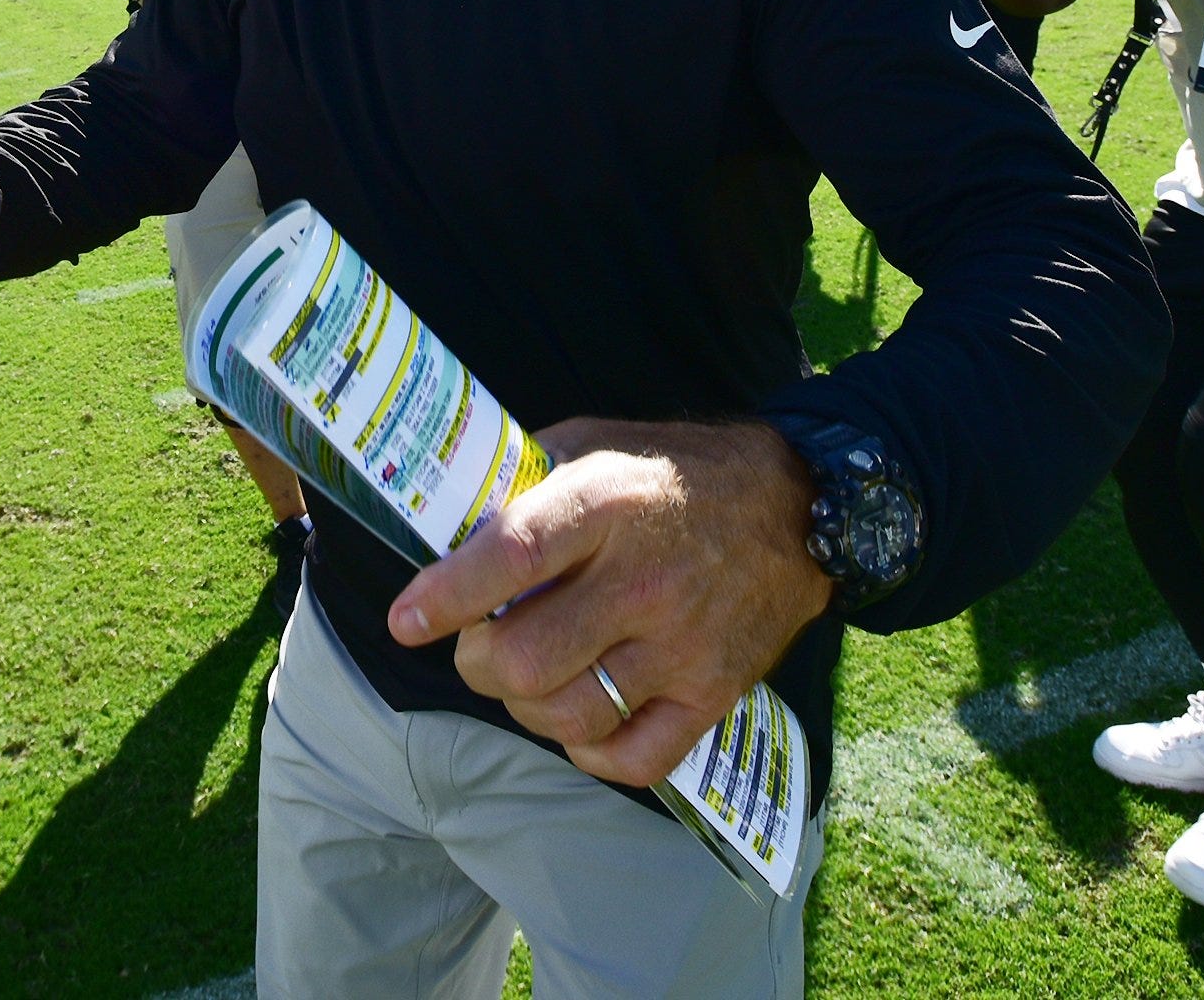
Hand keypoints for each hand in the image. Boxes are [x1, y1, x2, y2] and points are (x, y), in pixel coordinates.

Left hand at [387, 419, 828, 788]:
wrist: (797, 506)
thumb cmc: (674, 474)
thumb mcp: (596, 444)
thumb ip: (527, 479)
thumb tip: (451, 522)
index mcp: (606, 504)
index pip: (513, 556)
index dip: (448, 596)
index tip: (406, 621)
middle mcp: (643, 581)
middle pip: (527, 659)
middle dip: (478, 662)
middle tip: (479, 646)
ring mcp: (682, 645)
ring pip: (570, 715)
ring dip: (525, 708)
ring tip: (527, 680)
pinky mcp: (714, 693)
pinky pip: (632, 759)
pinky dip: (590, 752)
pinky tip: (582, 718)